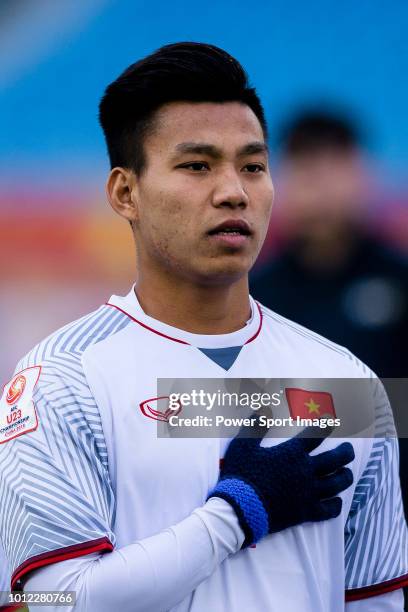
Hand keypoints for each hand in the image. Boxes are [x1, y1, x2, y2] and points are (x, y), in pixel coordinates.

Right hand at [208, 426, 354, 546]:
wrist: (241, 509)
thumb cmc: (241, 476)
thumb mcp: (242, 446)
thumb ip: (254, 427)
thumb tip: (263, 410)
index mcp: (291, 453)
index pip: (314, 435)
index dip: (325, 426)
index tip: (331, 421)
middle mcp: (305, 471)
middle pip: (335, 460)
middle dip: (345, 453)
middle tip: (349, 450)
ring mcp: (308, 493)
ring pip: (337, 484)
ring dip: (345, 477)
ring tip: (347, 473)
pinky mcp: (306, 512)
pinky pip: (329, 510)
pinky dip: (336, 504)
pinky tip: (337, 501)